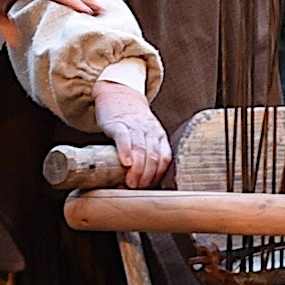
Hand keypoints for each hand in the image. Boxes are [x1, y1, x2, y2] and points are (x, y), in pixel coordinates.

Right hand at [91, 74, 172, 188]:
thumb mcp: (146, 135)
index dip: (158, 175)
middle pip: (153, 156)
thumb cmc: (132, 122)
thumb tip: (143, 184)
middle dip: (147, 176)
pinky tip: (125, 162)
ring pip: (141, 149)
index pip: (165, 158)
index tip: (150, 188)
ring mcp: (135, 126)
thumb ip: (147, 154)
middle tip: (138, 189)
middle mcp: (150, 131)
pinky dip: (126, 151)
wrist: (119, 95)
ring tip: (130, 183)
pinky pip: (124, 138)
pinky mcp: (119, 124)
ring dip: (137, 169)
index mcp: (159, 136)